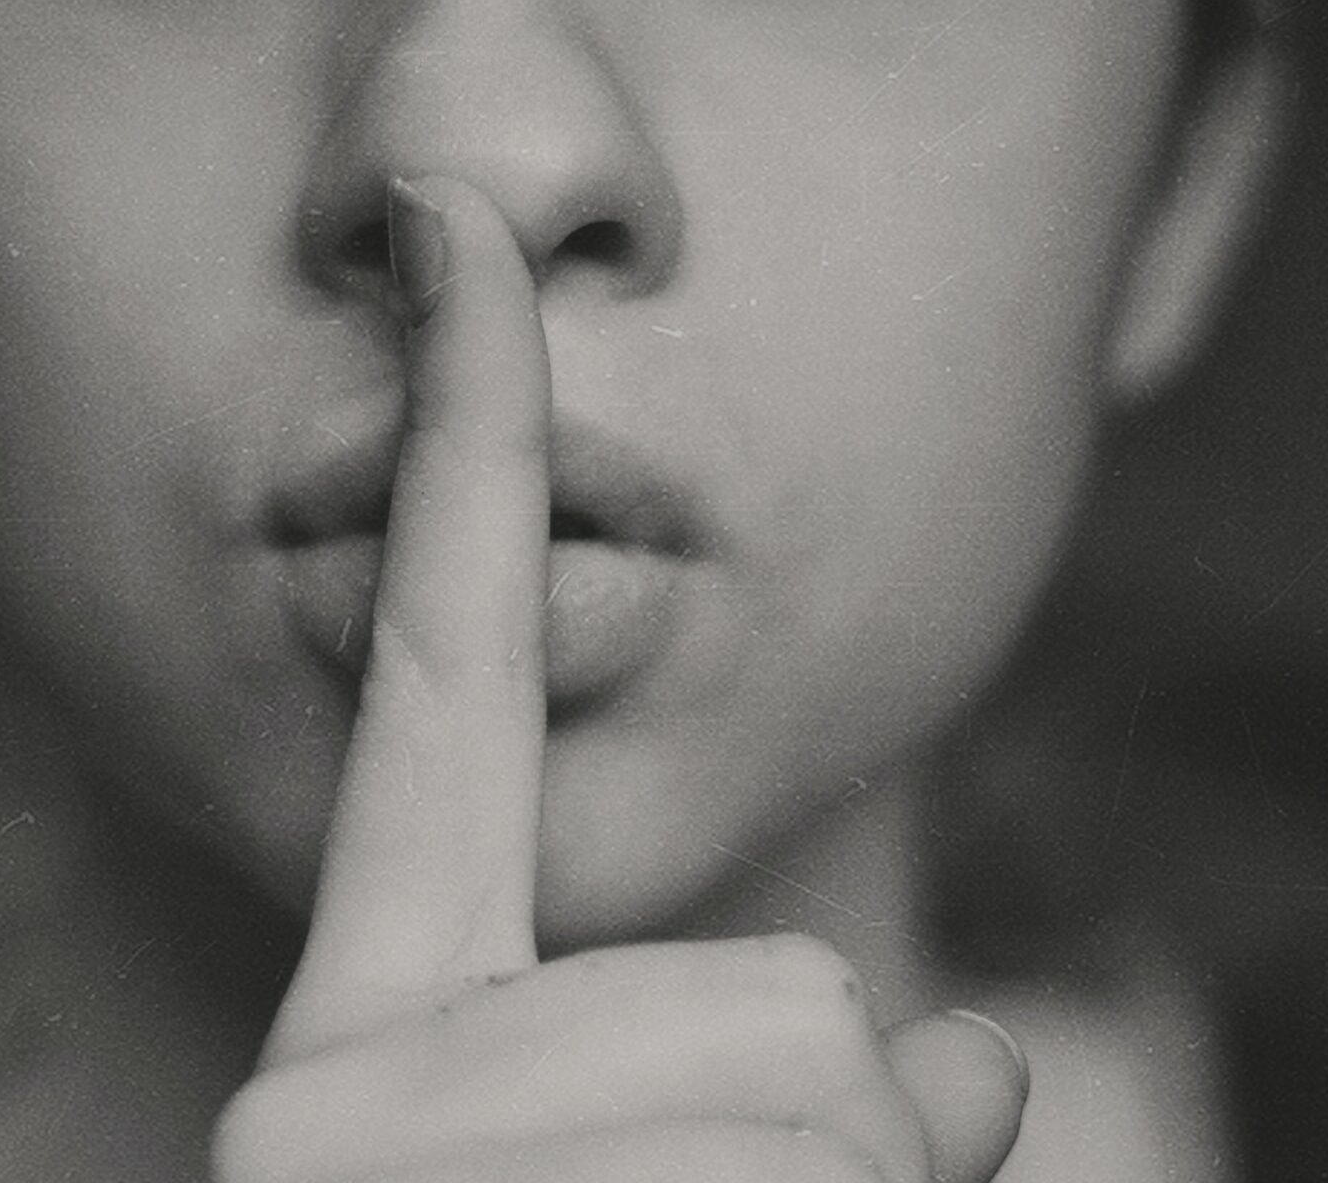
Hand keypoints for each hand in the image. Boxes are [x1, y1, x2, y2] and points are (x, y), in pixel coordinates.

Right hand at [213, 176, 1026, 1182]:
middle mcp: (341, 1077)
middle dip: (820, 1123)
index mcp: (369, 1030)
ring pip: (839, 1074)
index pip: (438, 679)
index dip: (463, 448)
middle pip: (776, 978)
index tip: (453, 236)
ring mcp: (386, 1143)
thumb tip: (986, 1059)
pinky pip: (854, 1149)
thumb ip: (792, 1084)